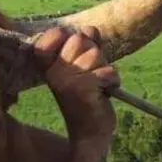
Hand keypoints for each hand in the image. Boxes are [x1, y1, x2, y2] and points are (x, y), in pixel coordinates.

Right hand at [34, 26, 119, 144]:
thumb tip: (90, 30)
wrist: (90, 132)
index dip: (66, 36)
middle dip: (93, 53)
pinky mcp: (83, 89)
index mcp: (49, 66)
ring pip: (95, 54)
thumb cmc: (88, 97)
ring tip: (97, 85)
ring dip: (103, 68)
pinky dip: (112, 81)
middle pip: (78, 38)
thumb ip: (86, 45)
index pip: (52, 35)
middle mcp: (54, 72)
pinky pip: (107, 71)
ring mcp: (67, 80)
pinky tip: (104, 93)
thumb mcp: (83, 66)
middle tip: (90, 74)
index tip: (74, 52)